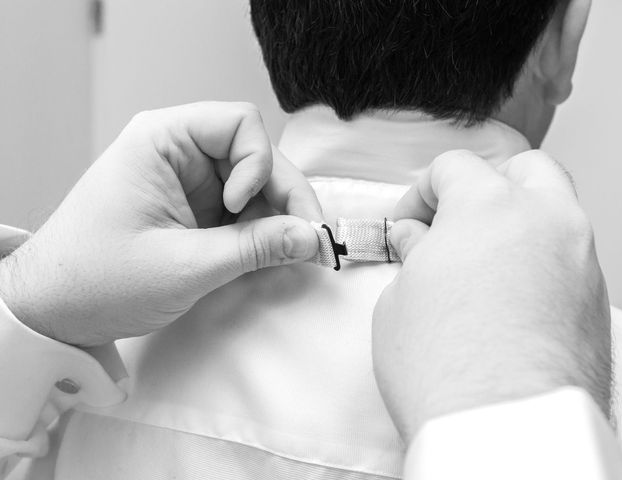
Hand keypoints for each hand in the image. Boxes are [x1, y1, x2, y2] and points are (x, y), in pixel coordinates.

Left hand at [0, 102, 320, 346]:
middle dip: (285, 197)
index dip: (259, 165)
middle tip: (308, 242)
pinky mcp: (193, 210)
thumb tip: (312, 237)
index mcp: (162, 141)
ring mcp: (187, 183)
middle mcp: (178, 153)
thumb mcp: (184, 266)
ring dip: (277, 218)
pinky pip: (243, 210)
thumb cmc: (95, 281)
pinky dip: (260, 233)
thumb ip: (254, 248)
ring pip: (256, 185)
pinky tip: (267, 256)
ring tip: (288, 254)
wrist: (52, 313)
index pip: (241, 124)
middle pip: (256, 156)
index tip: (242, 210)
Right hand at [373, 150, 610, 442]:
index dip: (421, 193)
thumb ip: (413, 254)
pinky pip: (568, 257)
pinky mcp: (596, 300)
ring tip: (483, 261)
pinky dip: (540, 259)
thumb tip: (417, 241)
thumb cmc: (450, 370)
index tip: (411, 222)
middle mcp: (546, 221)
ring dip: (519, 221)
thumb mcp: (400, 300)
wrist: (506, 432)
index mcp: (489, 206)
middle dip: (486, 186)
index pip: (455, 167)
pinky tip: (510, 295)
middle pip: (524, 170)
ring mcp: (579, 260)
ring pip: (556, 211)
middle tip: (455, 223)